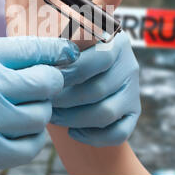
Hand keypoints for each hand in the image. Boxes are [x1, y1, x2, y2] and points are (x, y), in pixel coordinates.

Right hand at [0, 37, 79, 174]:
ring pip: (41, 116)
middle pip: (46, 83)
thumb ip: (1, 55)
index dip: (59, 49)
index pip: (33, 49)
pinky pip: (29, 147)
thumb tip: (44, 55)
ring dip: (40, 110)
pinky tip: (18, 130)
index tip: (69, 52)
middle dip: (51, 81)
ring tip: (24, 107)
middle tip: (41, 83)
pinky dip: (32, 137)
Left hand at [50, 32, 140, 146]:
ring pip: (106, 113)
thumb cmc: (67, 52)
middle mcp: (129, 66)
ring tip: (52, 115)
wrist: (84, 70)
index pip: (99, 58)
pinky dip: (94, 137)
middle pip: (99, 89)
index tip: (47, 77)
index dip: (71, 71)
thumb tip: (41, 37)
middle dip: (65, 99)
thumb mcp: (64, 37)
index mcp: (115, 42)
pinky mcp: (133, 112)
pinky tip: (73, 131)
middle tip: (44, 100)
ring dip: (74, 118)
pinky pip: (119, 133)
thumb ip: (57, 37)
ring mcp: (133, 90)